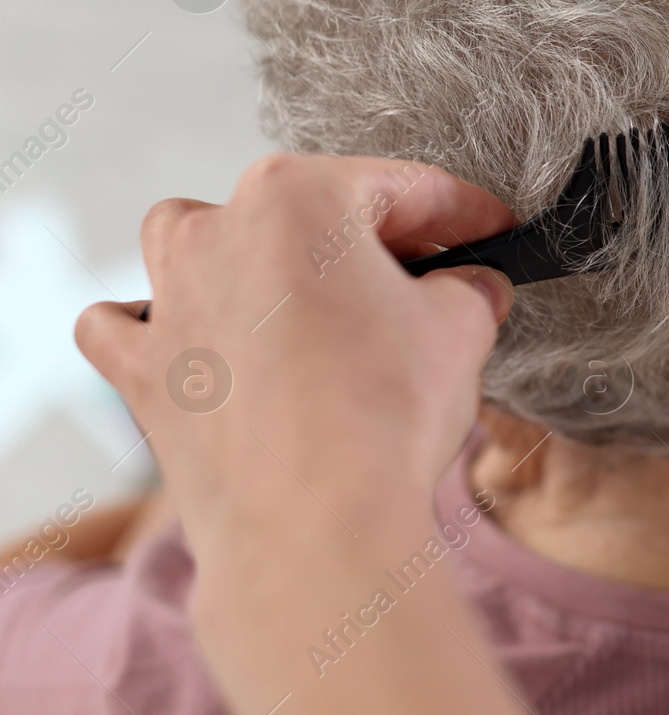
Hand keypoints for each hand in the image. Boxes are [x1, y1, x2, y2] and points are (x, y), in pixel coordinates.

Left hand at [73, 155, 526, 713]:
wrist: (314, 527)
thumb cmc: (383, 416)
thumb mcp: (460, 327)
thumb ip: (468, 288)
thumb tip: (471, 287)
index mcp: (300, 196)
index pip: (405, 188)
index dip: (464, 211)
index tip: (493, 230)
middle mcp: (219, 230)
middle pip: (309, 211)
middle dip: (373, 242)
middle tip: (433, 280)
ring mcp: (170, 299)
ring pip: (195, 239)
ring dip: (245, 253)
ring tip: (303, 293)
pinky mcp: (144, 370)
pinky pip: (129, 323)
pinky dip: (156, 322)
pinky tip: (196, 338)